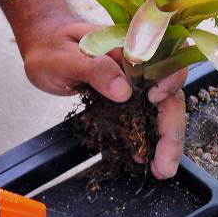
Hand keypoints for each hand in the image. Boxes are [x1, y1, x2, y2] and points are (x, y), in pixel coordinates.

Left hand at [21, 18, 186, 179]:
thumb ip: (94, 69)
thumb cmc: (52, 47)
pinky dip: (148, 141)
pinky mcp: (129, 100)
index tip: (154, 99)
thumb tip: (124, 91)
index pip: (167, 60)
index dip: (170, 81)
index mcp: (132, 48)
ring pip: (163, 112)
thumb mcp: (66, 58)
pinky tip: (143, 159)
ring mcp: (137, 84)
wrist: (46, 49)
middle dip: (172, 131)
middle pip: (171, 96)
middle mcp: (141, 66)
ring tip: (160, 169)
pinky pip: (146, 120)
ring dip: (166, 141)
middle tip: (165, 165)